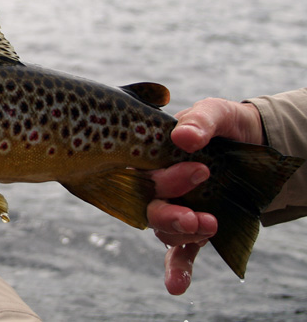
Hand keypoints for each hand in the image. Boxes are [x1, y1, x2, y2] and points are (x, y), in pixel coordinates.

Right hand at [147, 98, 263, 293]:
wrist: (256, 143)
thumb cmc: (227, 124)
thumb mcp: (218, 113)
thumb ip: (200, 120)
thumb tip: (183, 138)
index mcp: (151, 156)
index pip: (142, 173)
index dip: (164, 180)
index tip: (200, 171)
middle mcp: (157, 185)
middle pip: (147, 206)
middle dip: (169, 214)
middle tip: (197, 216)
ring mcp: (175, 207)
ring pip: (163, 228)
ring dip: (181, 233)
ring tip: (210, 225)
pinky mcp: (194, 228)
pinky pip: (178, 252)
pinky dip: (176, 269)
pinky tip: (176, 286)